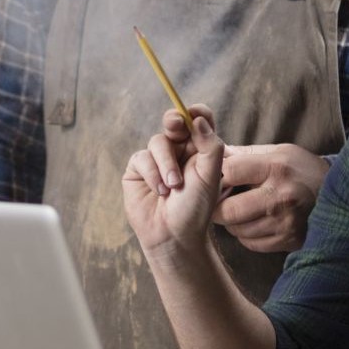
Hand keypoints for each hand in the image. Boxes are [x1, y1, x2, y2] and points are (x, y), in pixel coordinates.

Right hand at [123, 104, 226, 258]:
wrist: (174, 235)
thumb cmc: (196, 208)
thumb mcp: (210, 176)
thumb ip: (209, 145)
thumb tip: (198, 118)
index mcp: (199, 148)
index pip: (198, 120)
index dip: (196, 113)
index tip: (195, 114)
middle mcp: (178, 150)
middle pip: (174, 121)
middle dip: (174, 120)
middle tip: (176, 124)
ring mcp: (157, 158)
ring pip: (158, 141)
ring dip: (166, 164)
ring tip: (173, 187)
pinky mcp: (138, 169)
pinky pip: (142, 158)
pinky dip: (152, 174)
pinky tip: (159, 191)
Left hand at [214, 143, 330, 252]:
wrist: (342, 195)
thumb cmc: (304, 170)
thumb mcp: (281, 152)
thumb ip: (247, 154)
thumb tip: (214, 153)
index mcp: (276, 168)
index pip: (229, 172)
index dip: (218, 175)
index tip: (220, 178)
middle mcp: (281, 197)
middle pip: (229, 211)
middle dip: (218, 208)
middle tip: (220, 203)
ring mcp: (285, 223)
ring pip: (238, 230)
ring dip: (233, 223)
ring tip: (240, 212)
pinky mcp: (289, 240)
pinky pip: (252, 243)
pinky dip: (247, 235)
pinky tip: (256, 223)